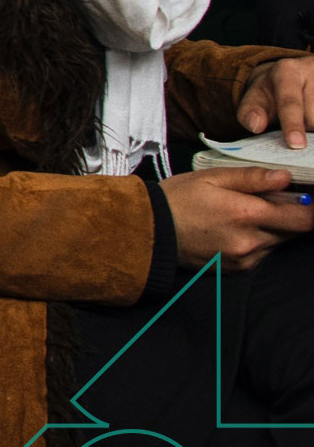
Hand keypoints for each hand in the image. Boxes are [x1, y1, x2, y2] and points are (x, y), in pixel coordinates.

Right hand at [161, 165, 313, 272]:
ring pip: (279, 242)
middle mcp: (252, 241)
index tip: (306, 197)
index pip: (305, 218)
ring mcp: (245, 258)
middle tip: (270, 200)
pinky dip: (258, 240)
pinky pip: (262, 253)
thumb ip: (252, 178)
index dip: (311, 207)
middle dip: (290, 214)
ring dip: (274, 228)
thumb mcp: (211, 178)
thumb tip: (285, 178)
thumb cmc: (178, 199)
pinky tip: (235, 229)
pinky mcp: (238, 269)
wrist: (149, 232)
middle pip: (296, 231)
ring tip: (245, 213)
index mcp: (247, 214)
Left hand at [238, 56, 312, 149]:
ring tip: (307, 119)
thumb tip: (256, 126)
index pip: (290, 101)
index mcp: (286, 71)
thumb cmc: (270, 92)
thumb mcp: (253, 98)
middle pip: (313, 116)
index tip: (296, 144)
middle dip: (305, 129)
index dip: (293, 124)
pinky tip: (312, 123)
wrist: (288, 74)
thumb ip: (250, 112)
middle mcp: (311, 69)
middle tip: (296, 127)